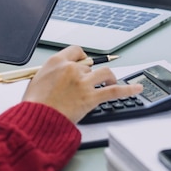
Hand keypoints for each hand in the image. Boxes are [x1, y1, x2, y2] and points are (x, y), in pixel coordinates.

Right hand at [22, 46, 142, 122]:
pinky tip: (137, 89)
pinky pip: (114, 91)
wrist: (36, 118)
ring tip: (111, 82)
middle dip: (89, 75)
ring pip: (104, 74)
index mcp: (56, 62)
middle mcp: (71, 69)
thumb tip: (57, 77)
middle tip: (86, 86)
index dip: (82, 57)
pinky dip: (128, 89)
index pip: (76, 51)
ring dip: (109, 78)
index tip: (84, 62)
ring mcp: (83, 82)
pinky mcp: (91, 97)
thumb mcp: (36, 81)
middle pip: (89, 66)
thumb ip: (50, 74)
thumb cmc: (34, 104)